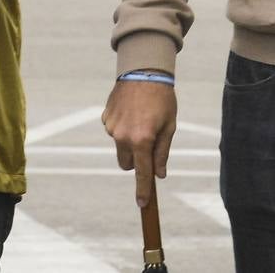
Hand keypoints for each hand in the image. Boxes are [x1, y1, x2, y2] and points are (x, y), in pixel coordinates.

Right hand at [102, 79, 176, 208]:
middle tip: (148, 144)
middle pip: (127, 163)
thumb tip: (159, 174)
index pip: (142, 172)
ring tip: (141, 119)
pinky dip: (122, 127)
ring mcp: (112, 127)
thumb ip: (162, 152)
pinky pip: (114, 131)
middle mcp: (123, 136)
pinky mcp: (105, 118)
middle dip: (137, 160)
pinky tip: (131, 111)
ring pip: (120, 146)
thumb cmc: (162, 99)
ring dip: (129, 141)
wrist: (143, 71)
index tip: (142, 204)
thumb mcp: (169, 126)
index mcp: (142, 140)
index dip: (143, 189)